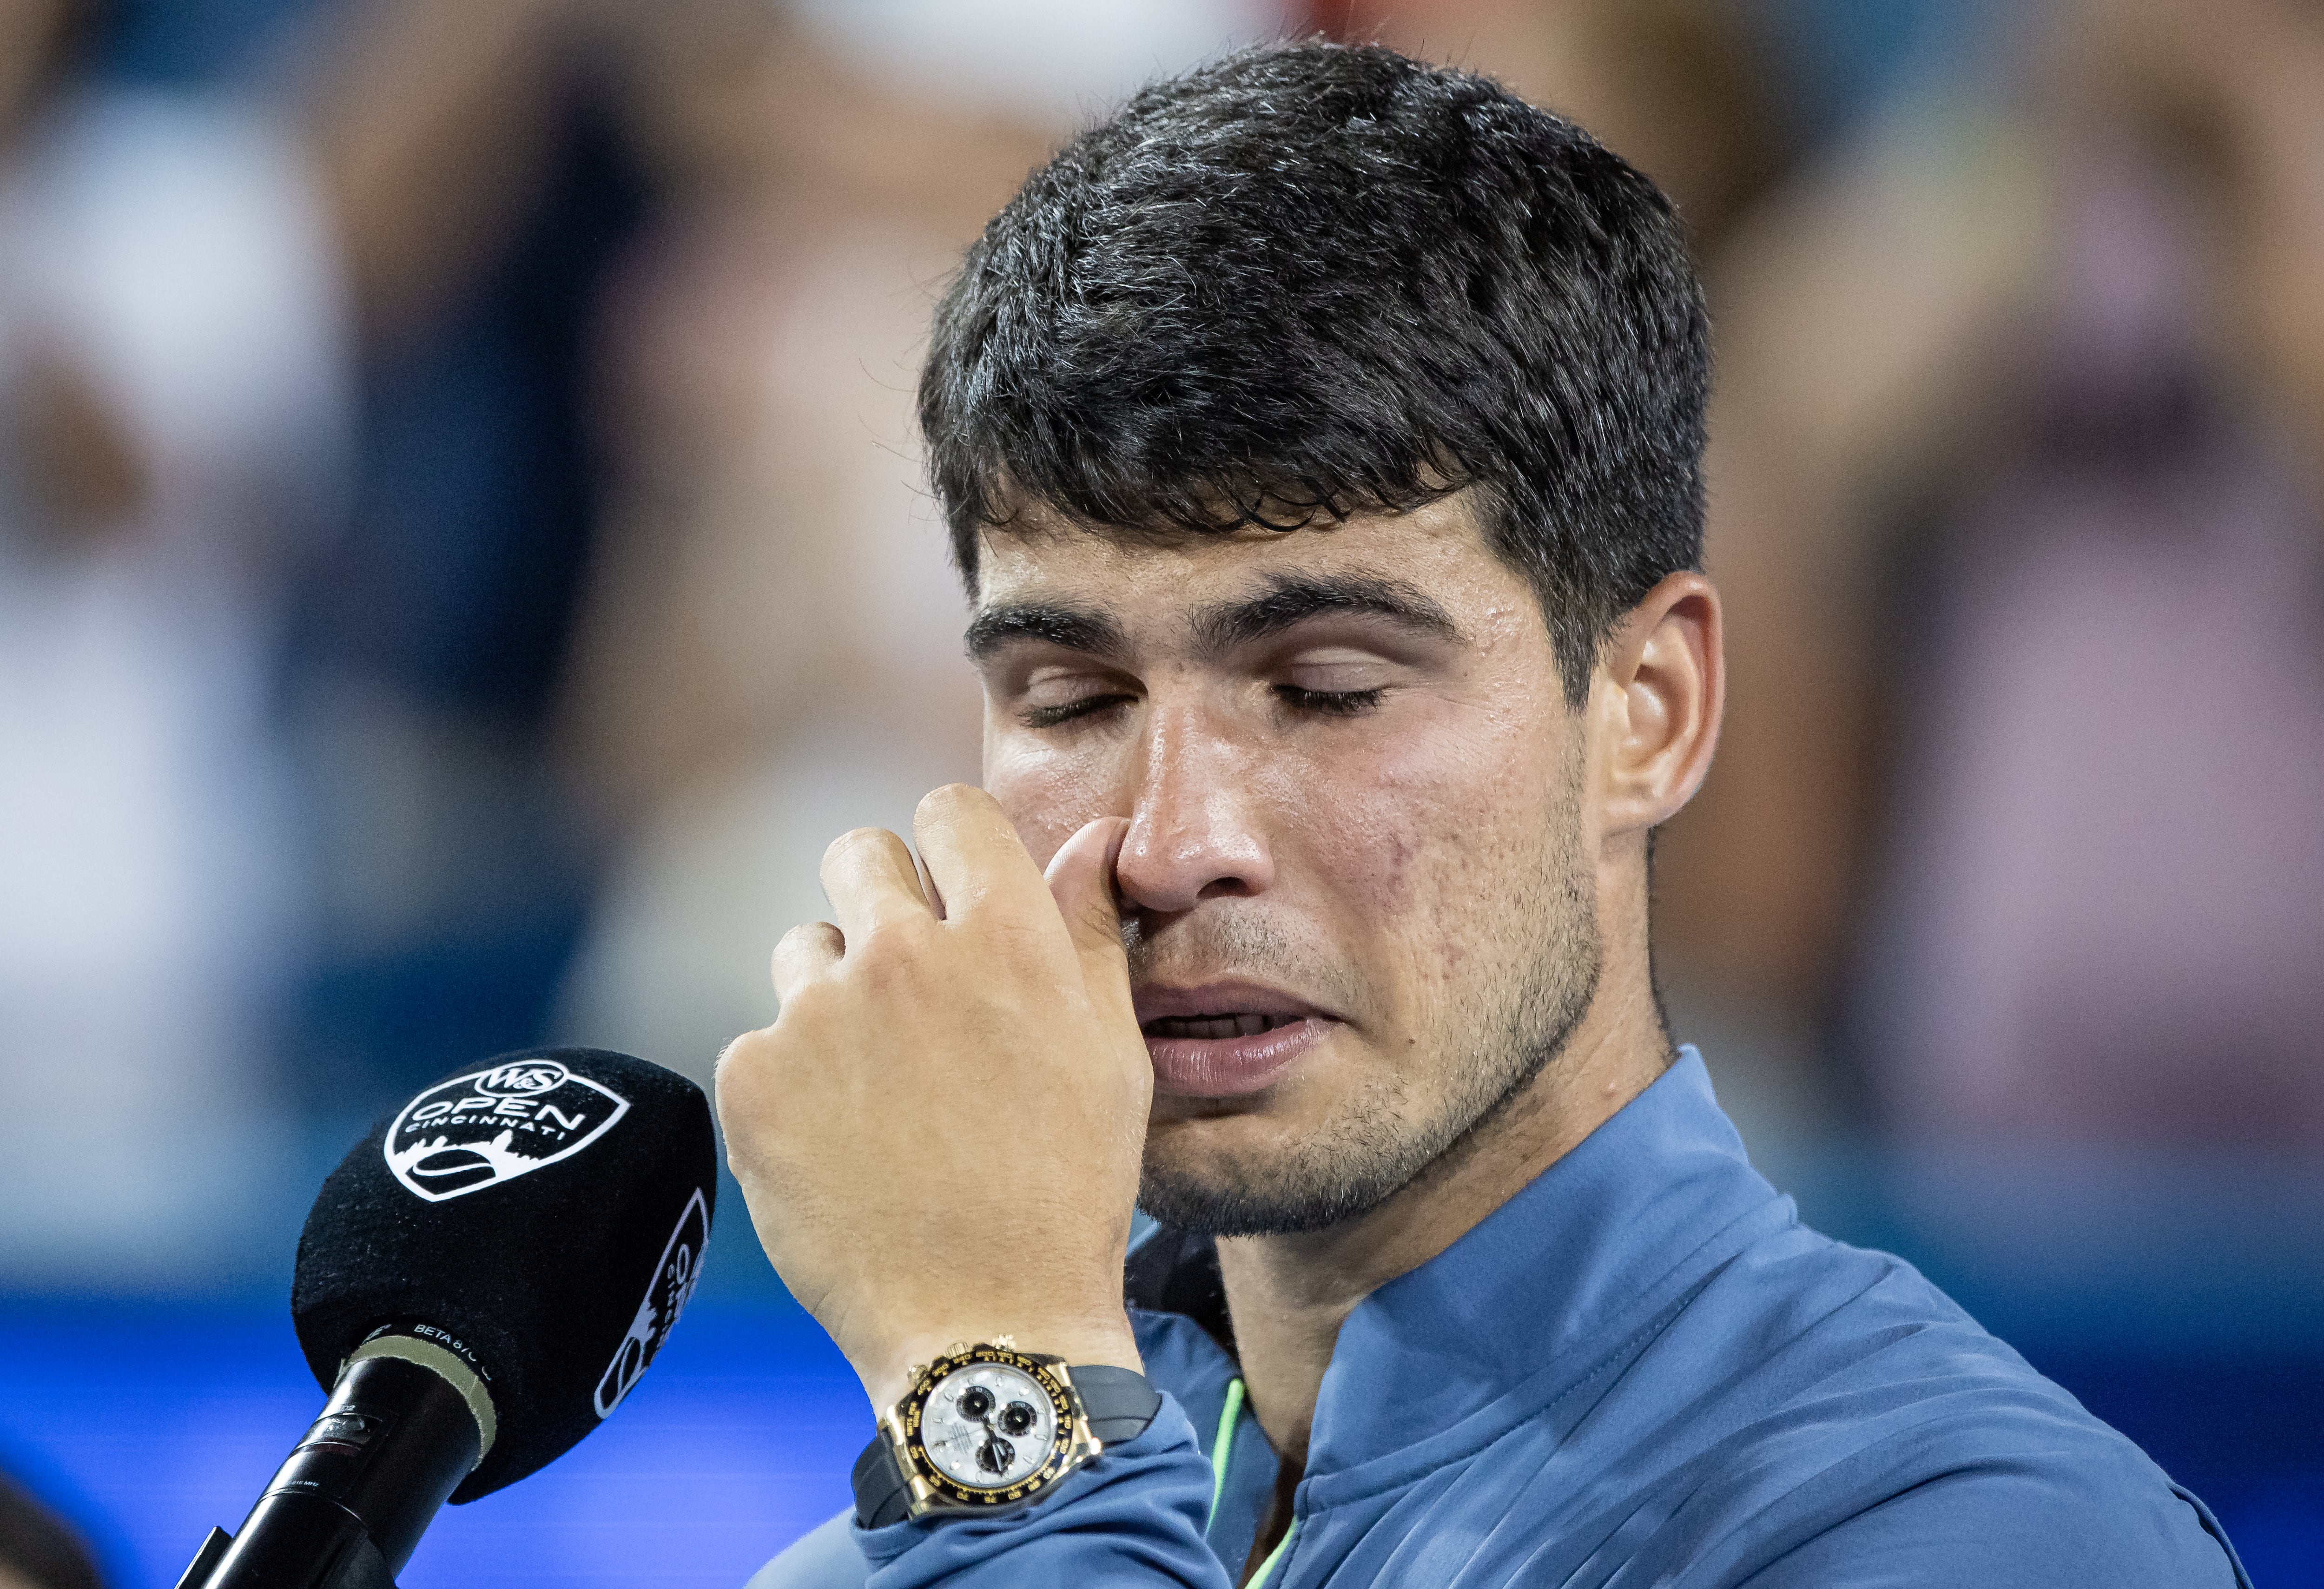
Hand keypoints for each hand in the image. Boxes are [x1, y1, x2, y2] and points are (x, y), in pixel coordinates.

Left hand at [716, 785, 1148, 1409]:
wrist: (990, 1322)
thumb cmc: (1067, 1186)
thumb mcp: (1109, 1048)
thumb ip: (1089, 927)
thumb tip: (1094, 834)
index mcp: (1005, 935)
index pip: (950, 811)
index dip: (953, 847)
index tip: (954, 896)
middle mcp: (906, 953)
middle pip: (859, 855)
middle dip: (881, 902)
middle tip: (908, 987)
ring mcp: (819, 1013)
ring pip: (804, 951)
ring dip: (833, 996)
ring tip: (880, 1088)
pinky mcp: (752, 1076)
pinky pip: (762, 1041)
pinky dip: (792, 1083)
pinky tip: (840, 1143)